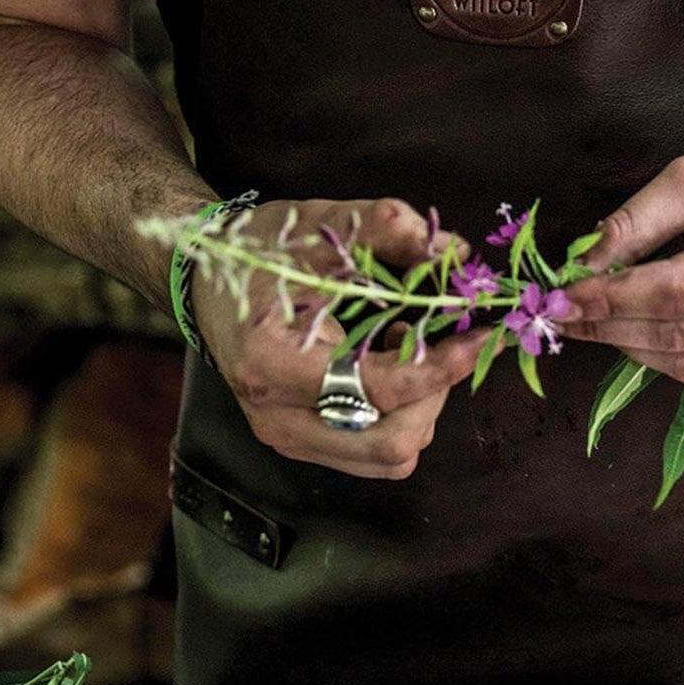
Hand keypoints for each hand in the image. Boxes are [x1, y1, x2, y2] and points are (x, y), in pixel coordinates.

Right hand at [194, 197, 486, 479]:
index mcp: (272, 364)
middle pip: (392, 443)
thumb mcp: (316, 226)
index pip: (379, 388)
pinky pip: (374, 455)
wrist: (203, 280)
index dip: (441, 367)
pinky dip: (401, 418)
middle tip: (437, 343)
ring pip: (390, 458)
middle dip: (434, 395)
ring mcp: (287, 438)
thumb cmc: (256, 252)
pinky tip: (387, 370)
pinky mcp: (300, 444)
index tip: (480, 337)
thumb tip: (454, 250)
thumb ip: (383, 229)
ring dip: (420, 408)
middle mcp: (278, 417)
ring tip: (405, 349)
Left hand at [559, 136, 683, 391]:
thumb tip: (583, 267)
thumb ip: (640, 219)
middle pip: (680, 337)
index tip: (565, 296)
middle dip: (612, 326)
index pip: (679, 292)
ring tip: (600, 320)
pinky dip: (671, 357)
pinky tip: (654, 330)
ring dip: (633, 346)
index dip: (615, 299)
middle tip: (566, 314)